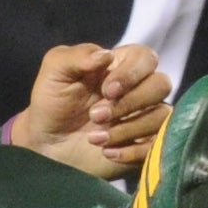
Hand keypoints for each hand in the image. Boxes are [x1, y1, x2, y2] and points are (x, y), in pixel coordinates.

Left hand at [12, 42, 171, 176]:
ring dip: (127, 128)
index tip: (106, 90)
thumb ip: (77, 55)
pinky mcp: (146, 144)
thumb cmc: (53, 102)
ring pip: (161, 116)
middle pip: (161, 85)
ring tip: (94, 138)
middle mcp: (140, 88)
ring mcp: (145, 116)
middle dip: (129, 102)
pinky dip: (132, 150)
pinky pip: (157, 144)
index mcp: (122, 65)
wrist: (46, 143)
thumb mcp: (55, 71)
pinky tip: (107, 152)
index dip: (131, 73)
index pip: (146, 58)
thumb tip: (106, 55)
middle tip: (96, 116)